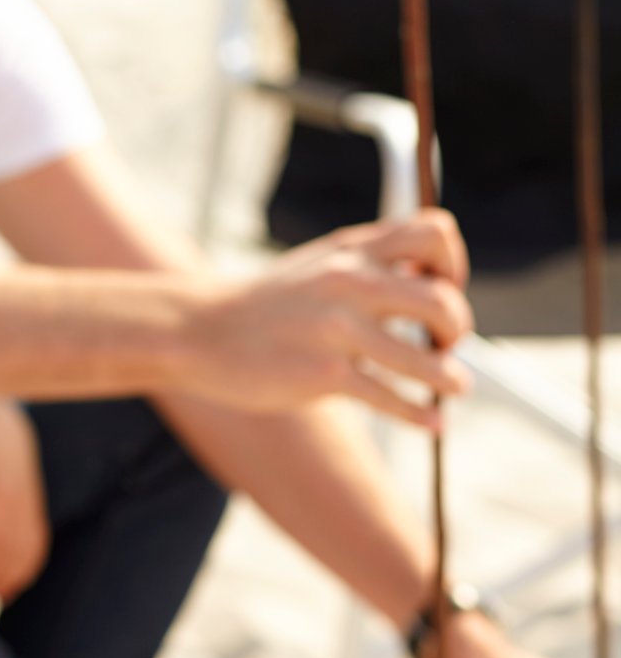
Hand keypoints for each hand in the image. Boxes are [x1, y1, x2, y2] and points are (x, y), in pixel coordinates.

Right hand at [182, 209, 473, 426]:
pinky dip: (421, 414)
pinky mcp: (324, 374)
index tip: (441, 290)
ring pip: (426, 358)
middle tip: (444, 344)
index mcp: (353, 250)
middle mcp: (352, 282)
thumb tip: (427, 282)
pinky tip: (433, 423)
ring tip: (455, 387)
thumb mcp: (318, 265)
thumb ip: (368, 266)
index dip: (452, 264)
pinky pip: (391, 397)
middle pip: (443, 299)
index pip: (435, 234)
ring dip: (451, 378)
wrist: (200, 331)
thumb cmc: (265, 305)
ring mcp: (338, 329)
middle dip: (456, 328)